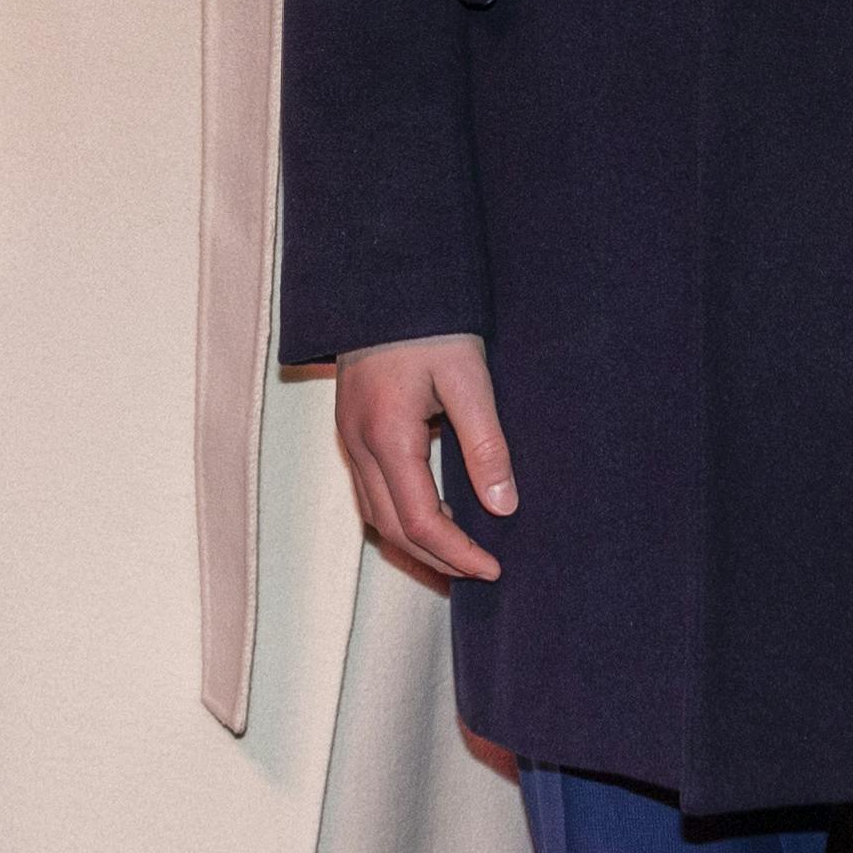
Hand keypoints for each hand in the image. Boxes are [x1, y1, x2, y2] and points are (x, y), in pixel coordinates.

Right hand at [337, 332, 515, 586]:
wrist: (385, 279)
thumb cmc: (430, 322)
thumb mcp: (468, 377)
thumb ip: (486, 443)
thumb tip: (503, 506)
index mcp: (387, 437)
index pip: (421, 521)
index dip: (458, 553)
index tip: (494, 568)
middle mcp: (359, 445)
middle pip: (391, 529)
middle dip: (436, 559)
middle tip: (480, 572)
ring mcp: (349, 437)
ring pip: (375, 514)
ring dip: (415, 542)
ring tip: (459, 554)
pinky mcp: (352, 427)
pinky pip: (370, 491)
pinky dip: (400, 515)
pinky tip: (433, 511)